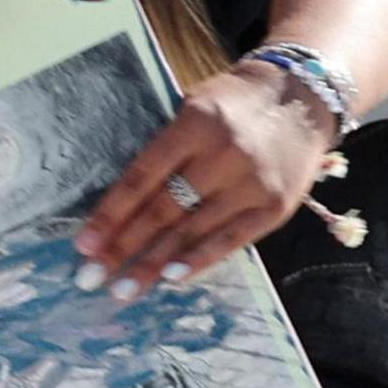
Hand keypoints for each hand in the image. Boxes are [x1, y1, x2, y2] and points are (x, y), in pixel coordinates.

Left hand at [72, 61, 340, 295]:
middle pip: (164, 210)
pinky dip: (199, 260)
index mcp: (195, 124)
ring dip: (154, 264)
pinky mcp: (275, 207)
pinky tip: (171, 279)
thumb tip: (120, 202)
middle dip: (124, 247)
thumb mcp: (192, 108)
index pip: (143, 176)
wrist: (303, 97)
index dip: (111, 213)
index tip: (84, 245)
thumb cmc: (233, 103)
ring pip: (193, 231)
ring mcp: (252, 184)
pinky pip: (231, 241)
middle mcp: (224, 156)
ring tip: (124, 290)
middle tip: (91, 278)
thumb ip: (164, 149)